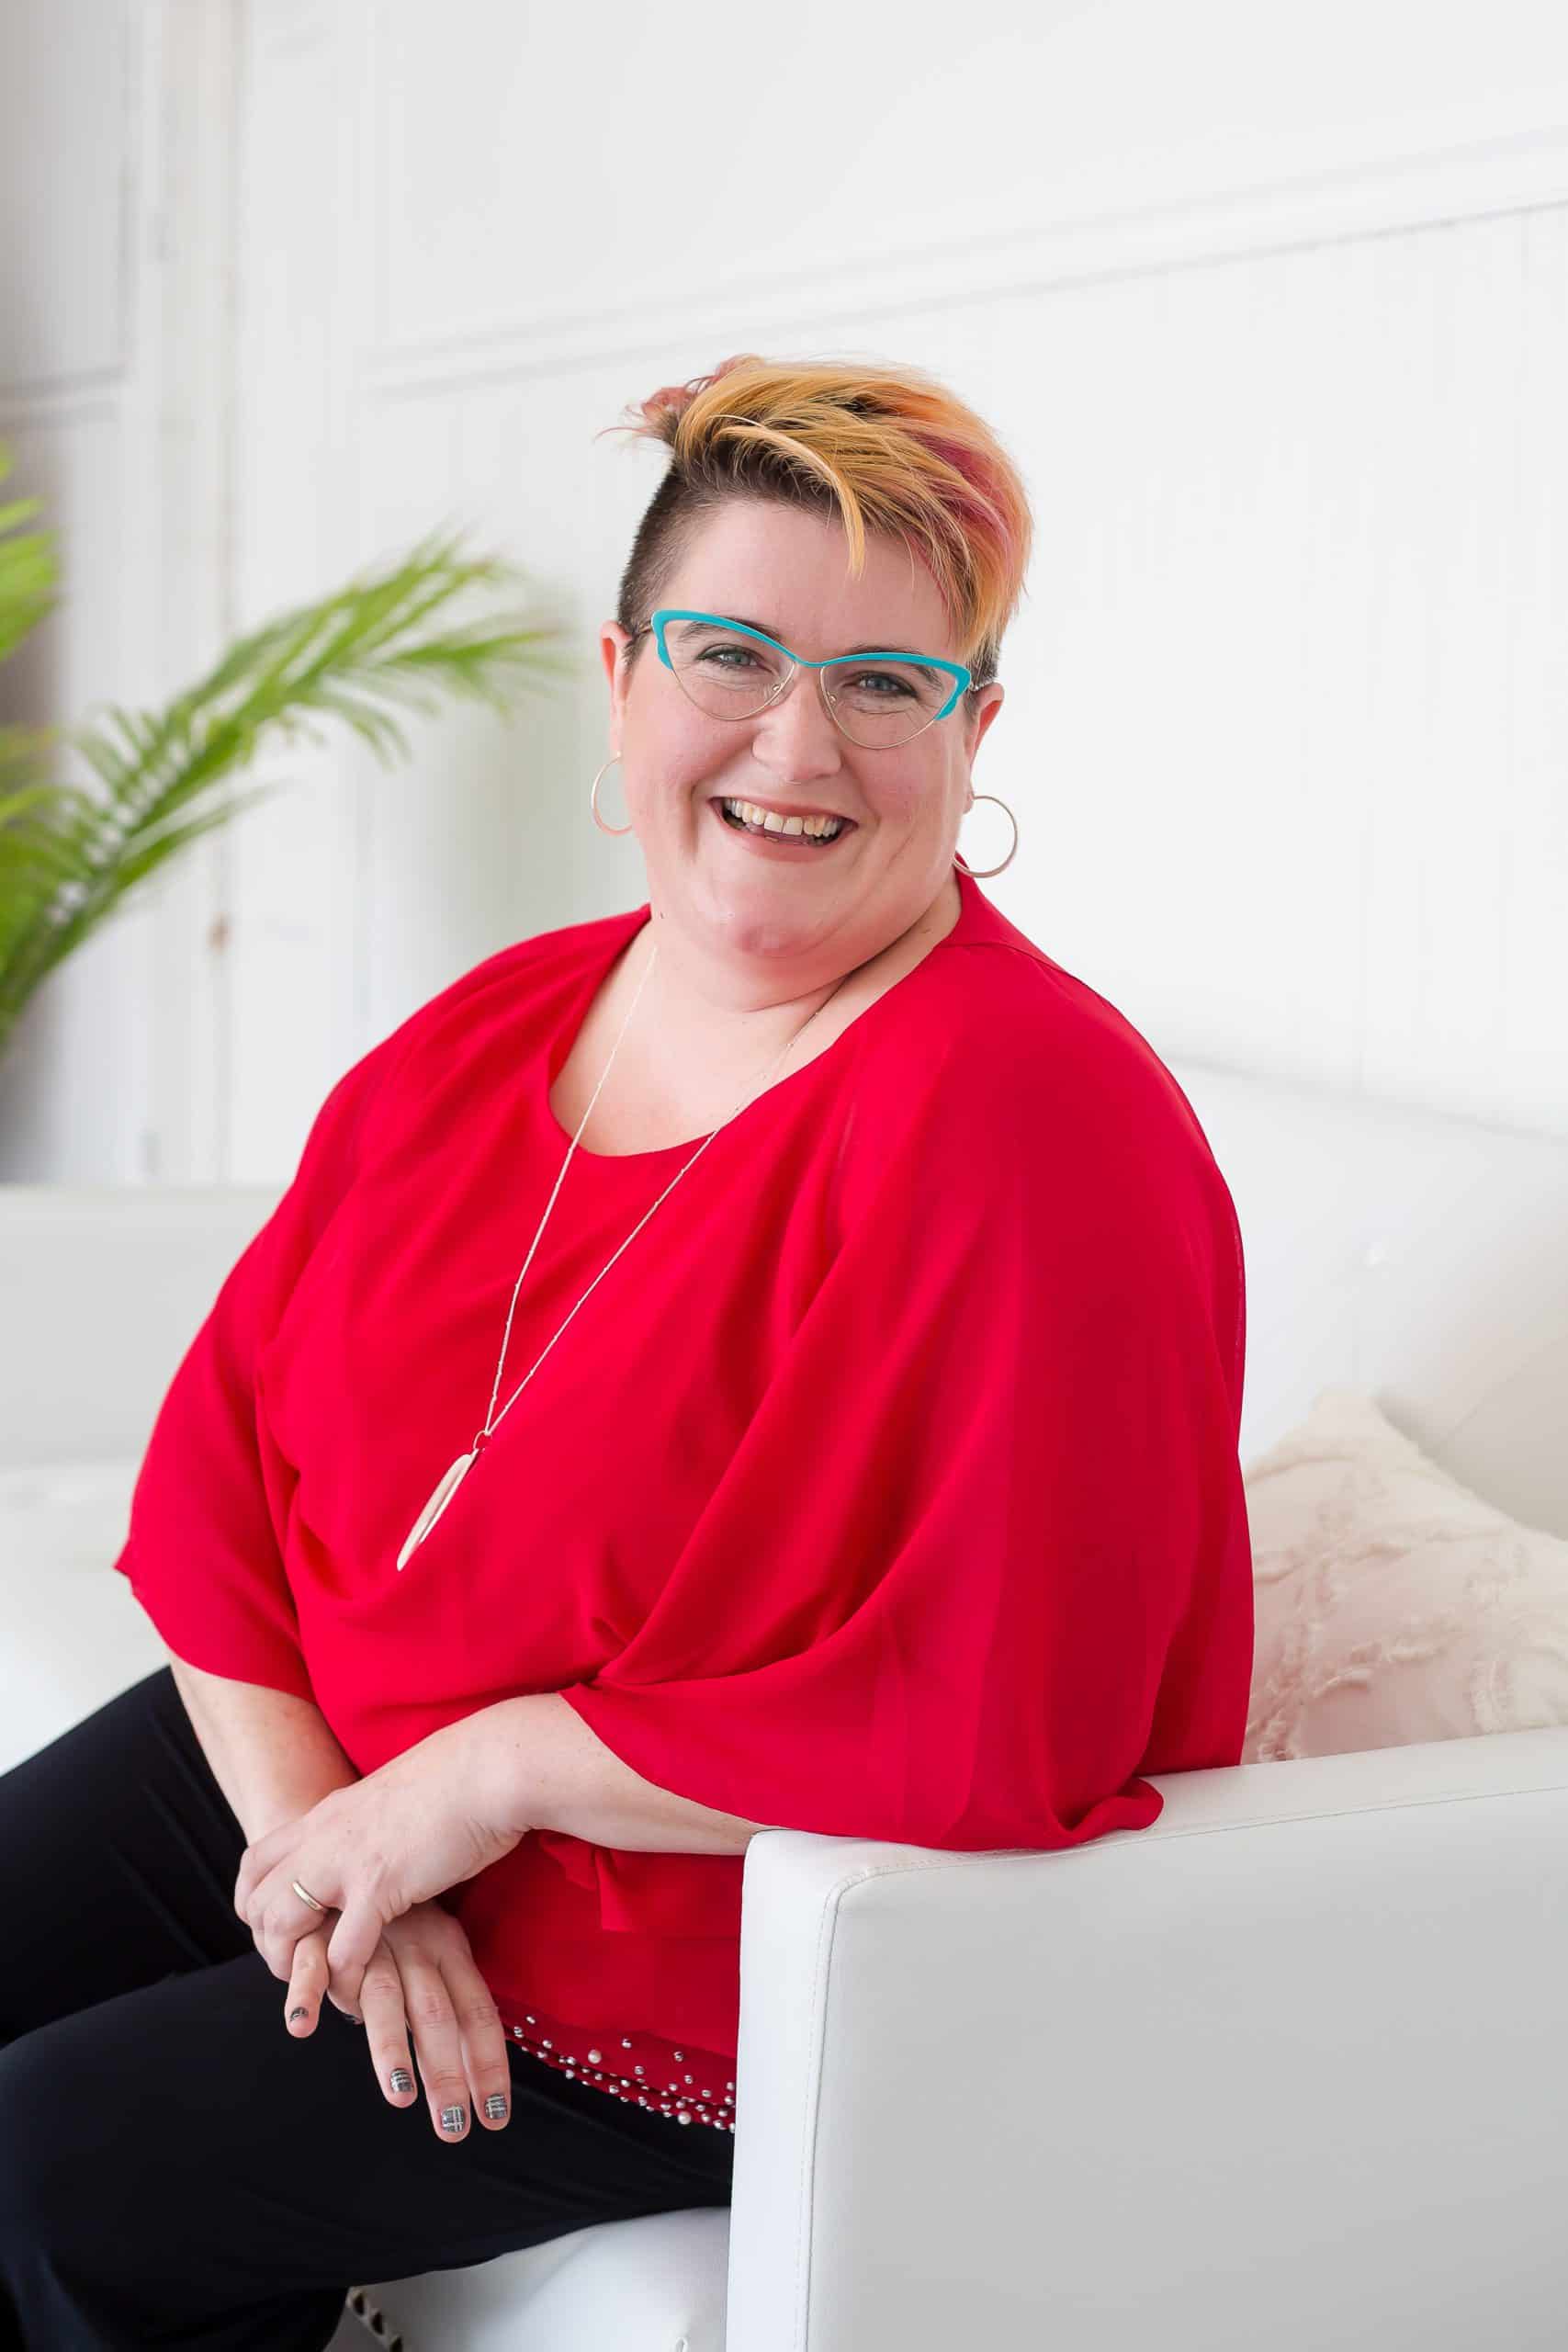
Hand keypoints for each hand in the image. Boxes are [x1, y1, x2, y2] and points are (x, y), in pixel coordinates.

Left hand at [233, 1713, 526, 2017]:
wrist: (490, 1767)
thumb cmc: (459, 1782)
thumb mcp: (392, 1799)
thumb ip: (370, 1826)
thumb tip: (377, 1843)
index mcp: (327, 1814)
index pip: (256, 1862)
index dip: (254, 1902)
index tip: (275, 1929)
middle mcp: (324, 1836)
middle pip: (258, 1901)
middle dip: (270, 1946)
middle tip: (301, 1970)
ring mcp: (346, 1861)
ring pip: (283, 1926)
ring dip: (299, 1967)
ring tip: (325, 1987)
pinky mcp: (380, 1886)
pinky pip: (342, 1950)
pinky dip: (347, 1978)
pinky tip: (363, 1987)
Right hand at [284, 1900, 513, 2142]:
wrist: (358, 1838)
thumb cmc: (401, 1906)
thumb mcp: (436, 1940)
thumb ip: (447, 1997)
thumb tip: (475, 2062)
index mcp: (448, 1948)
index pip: (476, 2012)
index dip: (487, 2064)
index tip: (495, 2117)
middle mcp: (414, 1946)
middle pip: (436, 2016)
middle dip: (446, 2074)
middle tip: (453, 2130)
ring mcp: (369, 1939)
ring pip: (383, 1997)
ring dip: (391, 2048)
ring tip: (401, 2097)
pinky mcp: (320, 1931)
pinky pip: (314, 1965)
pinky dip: (307, 1995)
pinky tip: (302, 2027)